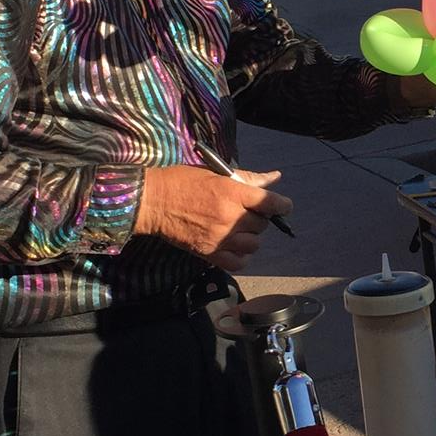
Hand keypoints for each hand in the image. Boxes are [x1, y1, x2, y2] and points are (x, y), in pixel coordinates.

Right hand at [134, 164, 291, 275]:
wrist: (152, 202)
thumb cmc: (181, 181)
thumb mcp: (215, 173)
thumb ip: (247, 178)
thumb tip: (274, 178)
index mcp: (231, 193)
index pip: (270, 203)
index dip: (282, 205)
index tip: (283, 206)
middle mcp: (229, 217)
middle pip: (262, 224)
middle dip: (260, 218)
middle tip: (247, 213)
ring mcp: (220, 237)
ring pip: (253, 244)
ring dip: (251, 237)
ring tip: (239, 229)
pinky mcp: (209, 253)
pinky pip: (238, 262)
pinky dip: (242, 256)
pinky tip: (236, 247)